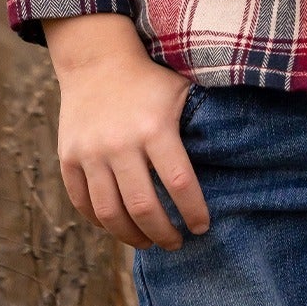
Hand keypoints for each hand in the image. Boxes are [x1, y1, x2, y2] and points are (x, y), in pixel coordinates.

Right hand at [42, 13, 210, 249]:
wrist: (97, 61)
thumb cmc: (149, 81)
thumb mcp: (181, 92)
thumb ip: (202, 123)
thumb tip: (237, 154)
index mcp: (155, 128)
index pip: (180, 183)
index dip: (193, 211)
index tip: (202, 227)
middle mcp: (120, 143)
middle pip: (143, 207)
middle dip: (163, 234)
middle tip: (175, 244)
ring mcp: (91, 152)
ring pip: (110, 213)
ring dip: (131, 237)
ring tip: (147, 242)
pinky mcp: (68, 158)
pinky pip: (82, 203)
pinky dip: (100, 222)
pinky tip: (118, 225)